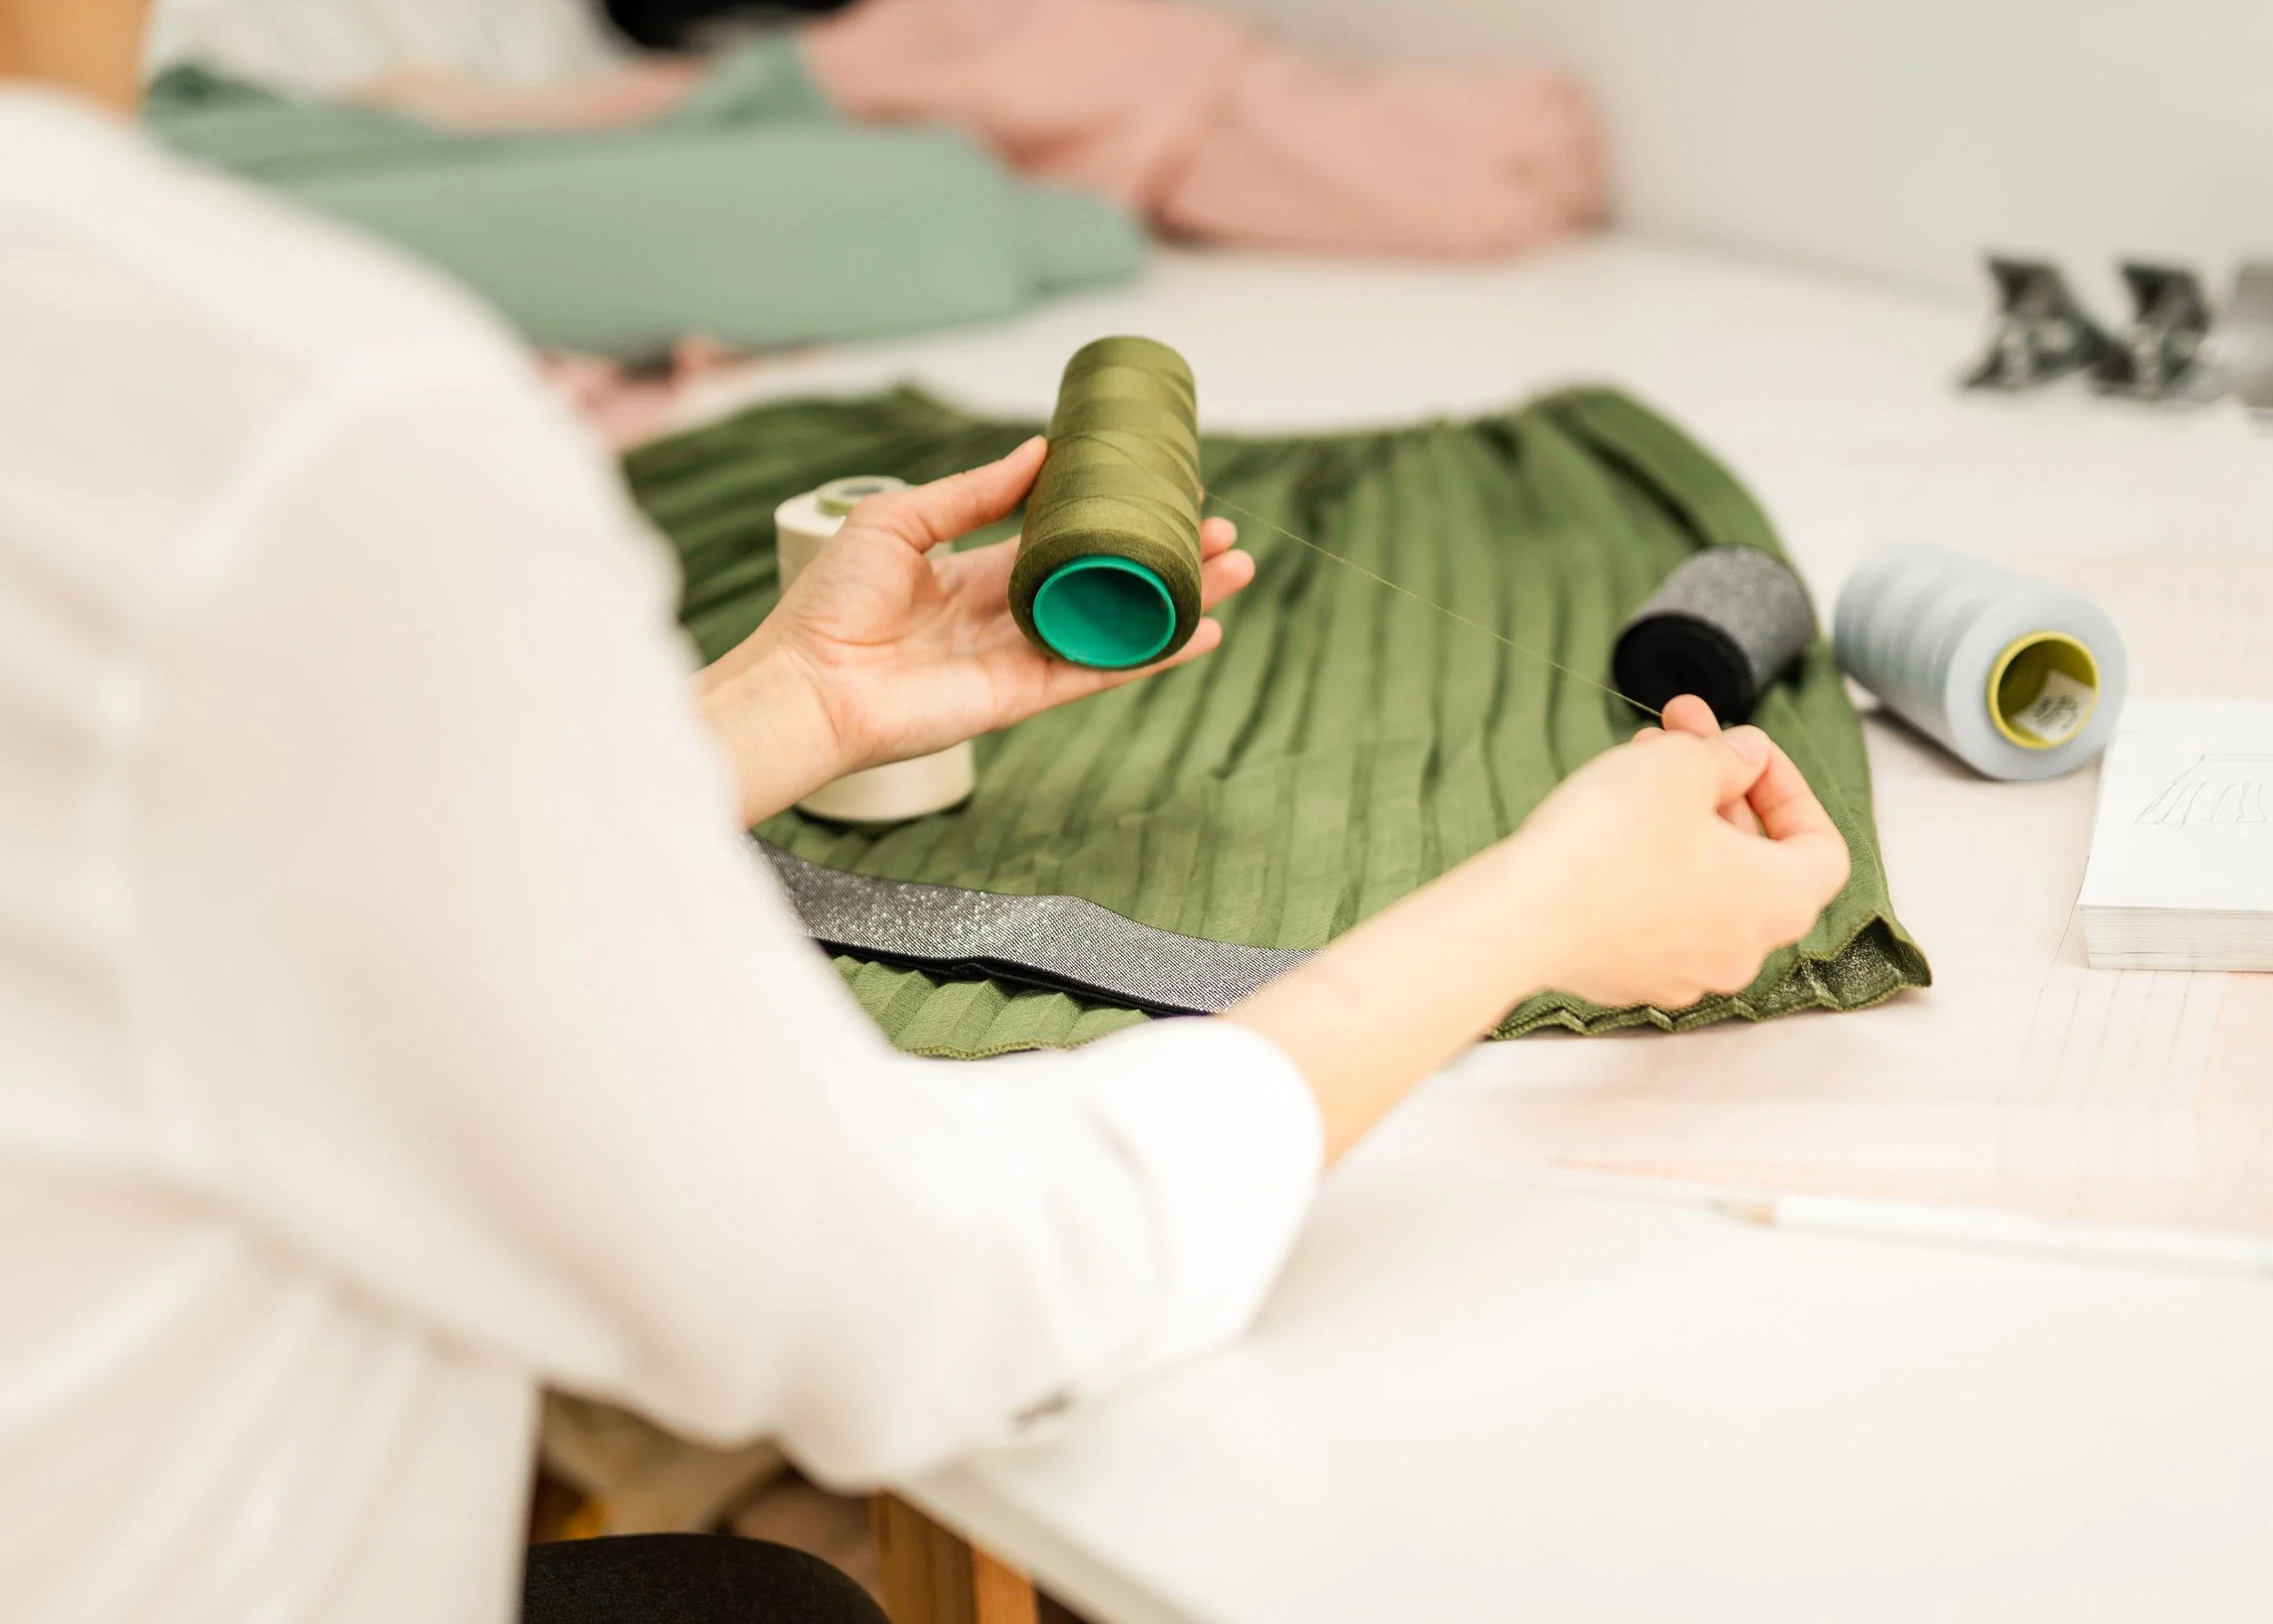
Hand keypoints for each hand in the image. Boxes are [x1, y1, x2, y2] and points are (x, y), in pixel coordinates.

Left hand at [699, 437, 1253, 824]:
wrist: (808, 681)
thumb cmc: (831, 601)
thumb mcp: (902, 520)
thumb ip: (974, 493)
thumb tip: (1040, 451)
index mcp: (973, 573)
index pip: (1060, 541)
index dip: (1111, 518)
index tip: (1159, 491)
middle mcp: (1007, 615)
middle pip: (1104, 581)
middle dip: (1164, 556)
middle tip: (1220, 530)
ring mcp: (1021, 657)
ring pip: (1117, 623)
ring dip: (1177, 597)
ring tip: (1236, 568)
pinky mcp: (1026, 695)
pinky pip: (1102, 670)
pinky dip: (1155, 653)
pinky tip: (1201, 630)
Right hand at [1506, 694, 1850, 1007]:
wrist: (1521, 917)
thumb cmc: (1609, 845)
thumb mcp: (1683, 767)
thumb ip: (1729, 755)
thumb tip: (1744, 756)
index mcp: (1779, 901)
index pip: (1820, 845)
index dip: (1787, 788)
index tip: (1744, 752)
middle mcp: (1743, 948)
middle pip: (1752, 857)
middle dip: (1716, 786)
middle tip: (1677, 734)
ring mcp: (1684, 970)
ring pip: (1699, 881)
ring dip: (1678, 819)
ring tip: (1633, 766)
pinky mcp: (1628, 975)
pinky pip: (1652, 912)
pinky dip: (1642, 865)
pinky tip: (1604, 824)